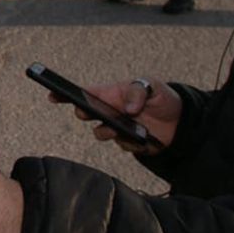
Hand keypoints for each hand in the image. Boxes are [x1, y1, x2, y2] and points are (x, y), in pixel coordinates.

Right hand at [49, 77, 181, 153]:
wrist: (180, 123)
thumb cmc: (161, 98)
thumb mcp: (152, 86)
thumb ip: (137, 91)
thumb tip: (127, 109)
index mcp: (110, 94)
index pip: (83, 93)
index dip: (64, 94)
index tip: (53, 95)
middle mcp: (108, 111)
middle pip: (84, 113)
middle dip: (84, 113)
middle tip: (88, 112)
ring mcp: (116, 127)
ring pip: (99, 133)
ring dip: (106, 131)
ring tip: (121, 128)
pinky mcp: (126, 142)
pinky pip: (121, 146)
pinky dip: (131, 142)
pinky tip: (143, 138)